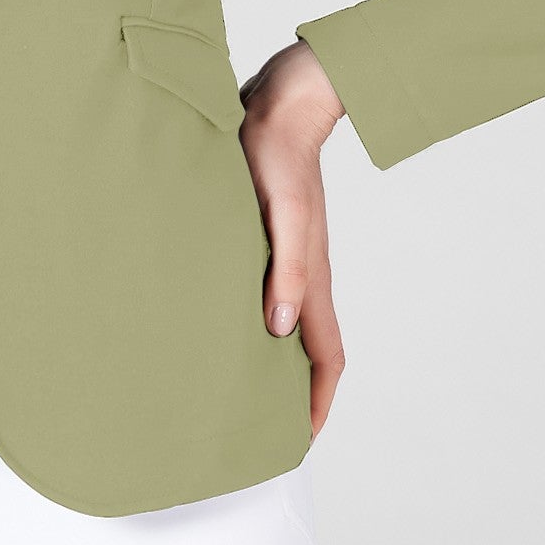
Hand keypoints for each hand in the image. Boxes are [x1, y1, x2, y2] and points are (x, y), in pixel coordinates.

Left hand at [237, 38, 348, 437]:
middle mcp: (302, 275)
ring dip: (270, 359)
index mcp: (312, 277)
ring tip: (236, 387)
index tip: (299, 441)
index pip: (326, 357)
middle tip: (262, 427)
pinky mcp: (263, 238)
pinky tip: (218, 319)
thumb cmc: (277, 155)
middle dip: (294, 394)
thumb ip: (286, 271)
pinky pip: (264, 292)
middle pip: (307, 349)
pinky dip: (251, 318)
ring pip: (284, 322)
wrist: (276, 103)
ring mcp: (284, 257)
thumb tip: (278, 330)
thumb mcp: (284, 215)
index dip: (318, 403)